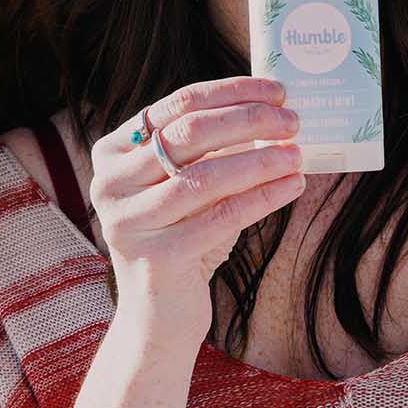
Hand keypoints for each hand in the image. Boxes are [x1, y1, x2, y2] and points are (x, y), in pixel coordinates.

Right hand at [89, 76, 303, 341]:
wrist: (159, 315)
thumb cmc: (183, 235)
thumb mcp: (190, 182)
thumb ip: (214, 146)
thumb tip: (274, 110)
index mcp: (114, 150)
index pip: (179, 104)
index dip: (232, 93)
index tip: (278, 92)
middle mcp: (110, 182)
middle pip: (190, 133)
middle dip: (249, 121)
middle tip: (293, 121)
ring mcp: (127, 220)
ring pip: (206, 176)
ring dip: (261, 161)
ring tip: (297, 155)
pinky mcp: (154, 258)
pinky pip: (221, 217)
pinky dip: (263, 198)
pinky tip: (292, 187)